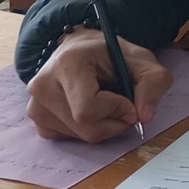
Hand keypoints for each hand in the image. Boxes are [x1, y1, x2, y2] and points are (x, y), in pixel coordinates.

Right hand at [26, 28, 171, 142]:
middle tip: (123, 103)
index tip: (130, 101)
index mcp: (66, 63)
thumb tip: (144, 117)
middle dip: (115, 121)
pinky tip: (90, 108)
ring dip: (104, 125)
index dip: (117, 110)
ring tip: (105, 100)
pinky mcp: (39, 121)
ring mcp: (36, 106)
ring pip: (81, 136)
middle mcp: (42, 86)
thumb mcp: (140, 59)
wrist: (79, 49)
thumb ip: (152, 83)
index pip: (88, 109)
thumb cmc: (109, 53)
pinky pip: (72, 139)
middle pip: (87, 127)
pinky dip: (89, 129)